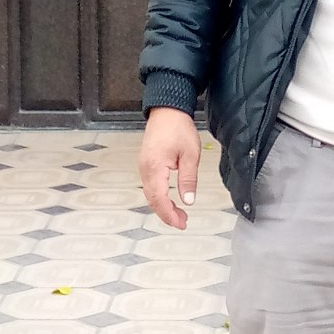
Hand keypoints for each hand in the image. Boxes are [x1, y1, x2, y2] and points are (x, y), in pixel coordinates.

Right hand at [139, 108, 201, 228]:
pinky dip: (159, 197)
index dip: (169, 215)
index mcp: (155, 167)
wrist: (167, 110)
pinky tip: (169, 200)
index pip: (160, 199)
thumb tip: (188, 200)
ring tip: (178, 214)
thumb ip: (188, 179)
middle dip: (166, 214)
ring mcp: (143, 166)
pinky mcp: (146, 163)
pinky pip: (150, 186)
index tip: (180, 223)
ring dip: (163, 206)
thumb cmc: (178, 127)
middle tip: (182, 222)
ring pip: (150, 194)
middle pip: (152, 200)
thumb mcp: (190, 155)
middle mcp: (145, 169)